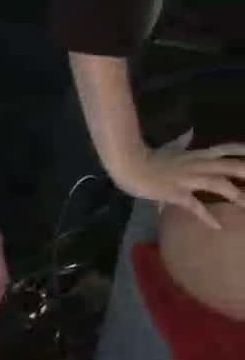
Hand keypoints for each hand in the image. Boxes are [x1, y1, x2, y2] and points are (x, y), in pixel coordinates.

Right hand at [112, 131, 244, 229]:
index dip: (241, 152)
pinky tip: (218, 226)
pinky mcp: (176, 193)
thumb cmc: (146, 158)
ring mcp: (187, 179)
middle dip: (244, 171)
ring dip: (235, 194)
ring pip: (217, 183)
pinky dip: (207, 216)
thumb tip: (189, 133)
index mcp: (195, 155)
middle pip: (228, 165)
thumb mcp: (168, 149)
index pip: (225, 150)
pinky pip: (194, 205)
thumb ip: (181, 142)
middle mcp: (196, 165)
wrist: (128, 164)